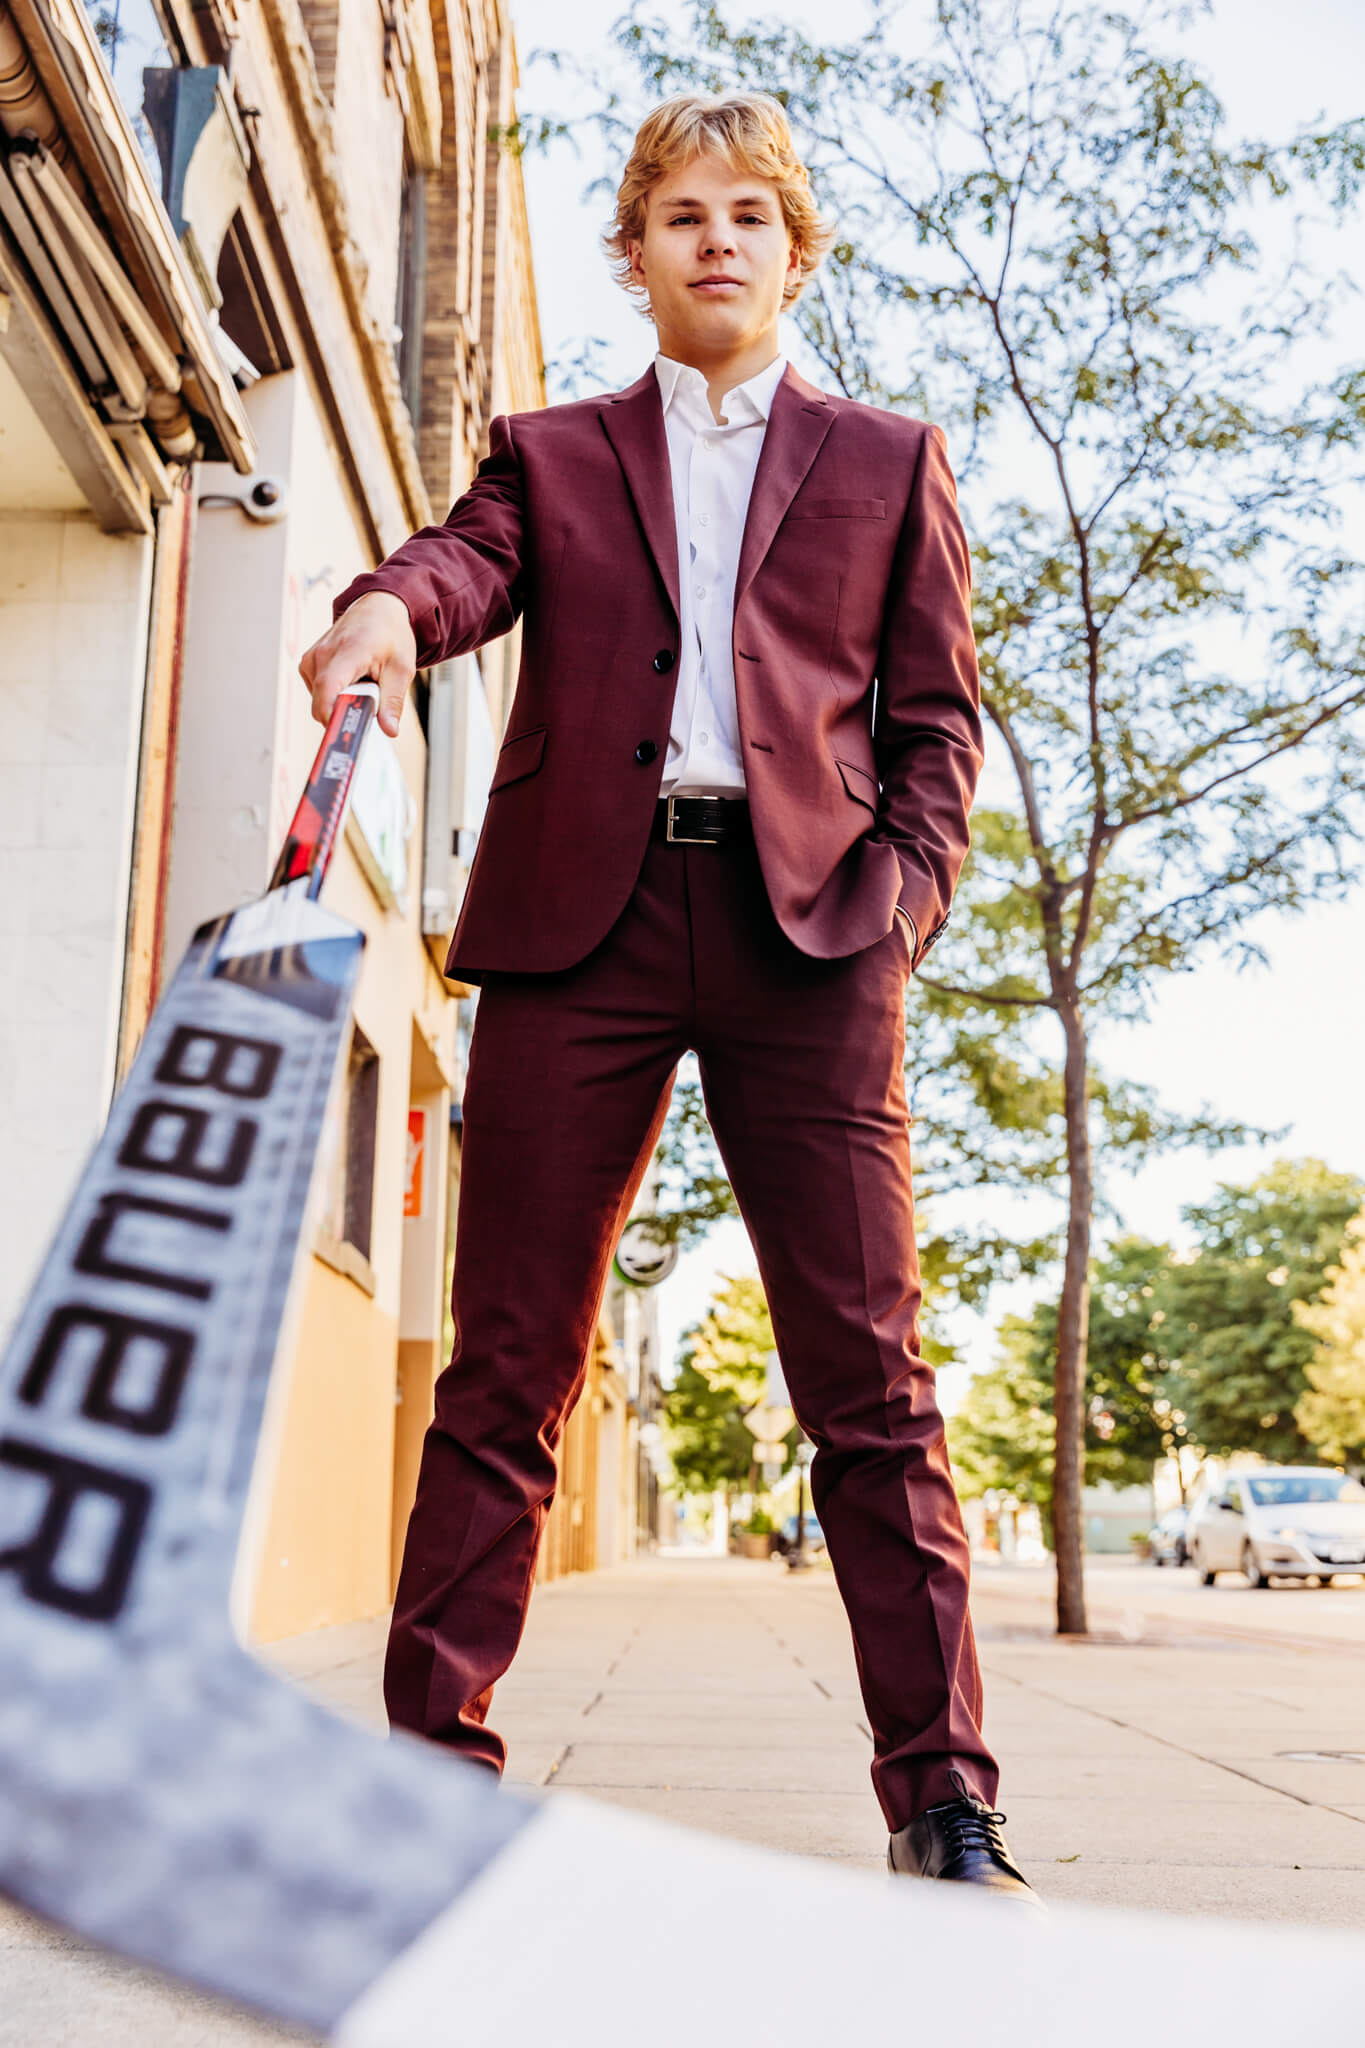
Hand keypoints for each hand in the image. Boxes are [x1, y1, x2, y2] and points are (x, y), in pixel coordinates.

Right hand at [299, 591, 416, 737]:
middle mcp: (323, 654)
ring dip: (342, 702)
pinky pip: (318, 692)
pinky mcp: (308, 663)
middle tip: (370, 705)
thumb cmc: (390, 635)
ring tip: (363, 684)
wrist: (378, 608)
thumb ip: (393, 701)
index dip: (331, 716)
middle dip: (345, 713)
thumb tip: (389, 730)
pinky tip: (351, 681)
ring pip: (321, 701)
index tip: (342, 735)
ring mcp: (312, 658)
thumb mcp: (401, 669)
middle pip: (324, 702)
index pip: (328, 690)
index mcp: (348, 652)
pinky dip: (335, 694)